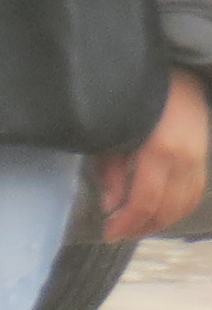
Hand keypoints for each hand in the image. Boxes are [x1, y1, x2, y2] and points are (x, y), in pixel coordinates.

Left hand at [101, 68, 210, 242]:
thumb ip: (113, 170)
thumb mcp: (114, 133)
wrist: (176, 76)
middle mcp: (185, 161)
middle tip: (119, 233)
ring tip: (138, 228)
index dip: (127, 222)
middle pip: (167, 208)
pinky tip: (162, 214)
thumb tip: (111, 205)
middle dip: (142, 226)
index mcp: (160, 152)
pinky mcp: (204, 159)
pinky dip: (179, 209)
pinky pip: (194, 194)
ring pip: (184, 205)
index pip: (145, 201)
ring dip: (161, 221)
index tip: (108, 232)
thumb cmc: (135, 101)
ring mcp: (199, 160)